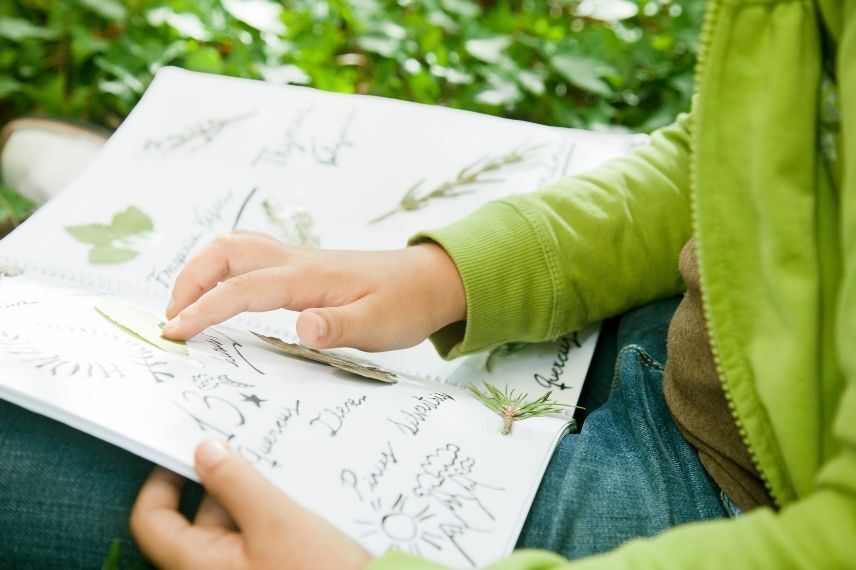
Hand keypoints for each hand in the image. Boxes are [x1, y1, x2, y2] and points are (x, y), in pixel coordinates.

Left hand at [131, 439, 372, 569]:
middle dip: (220, 481)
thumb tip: (203, 450)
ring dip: (250, 496)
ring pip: (231, 526)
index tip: (182, 450)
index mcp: (197, 564)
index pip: (153, 521)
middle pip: (197, 519)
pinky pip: (255, 538)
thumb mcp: (275, 519)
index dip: (161, 482)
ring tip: (279, 468)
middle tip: (247, 444)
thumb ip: (235, 482)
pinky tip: (296, 496)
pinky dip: (267, 514)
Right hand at [161, 232, 465, 351]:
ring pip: (234, 247)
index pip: (242, 289)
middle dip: (188, 281)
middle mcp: (295, 260)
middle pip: (225, 252)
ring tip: (185, 307)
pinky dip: (220, 268)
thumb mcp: (378, 325)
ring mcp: (296, 258)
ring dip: (201, 270)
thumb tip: (300, 327)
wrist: (428, 280)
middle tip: (171, 321)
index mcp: (308, 278)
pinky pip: (248, 254)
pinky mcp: (300, 265)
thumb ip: (339, 328)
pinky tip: (220, 292)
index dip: (203, 309)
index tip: (174, 333)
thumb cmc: (405, 304)